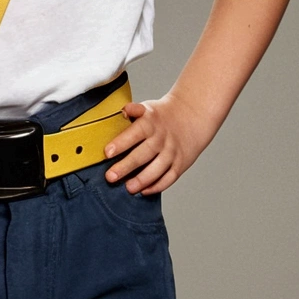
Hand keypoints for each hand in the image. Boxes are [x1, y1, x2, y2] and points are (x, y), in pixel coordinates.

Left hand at [102, 92, 216, 195]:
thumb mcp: (147, 108)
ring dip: (142, 180)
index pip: (135, 132)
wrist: (191, 116)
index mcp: (150, 122)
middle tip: (110, 177)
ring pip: (158, 168)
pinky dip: (157, 186)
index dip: (121, 142)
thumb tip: (123, 111)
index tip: (107, 153)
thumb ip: (133, 111)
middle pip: (144, 154)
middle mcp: (162, 138)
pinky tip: (144, 191)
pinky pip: (169, 177)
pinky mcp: (180, 163)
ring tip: (128, 188)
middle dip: (126, 166)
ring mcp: (172, 152)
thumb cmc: (160, 116)